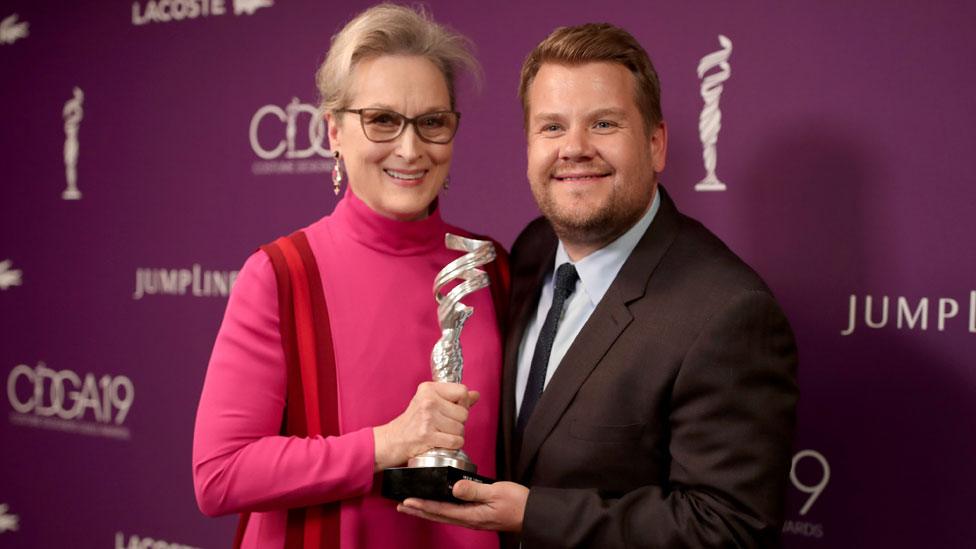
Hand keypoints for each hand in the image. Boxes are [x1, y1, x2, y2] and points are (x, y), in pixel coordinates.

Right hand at [373, 382, 478, 470]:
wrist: (391, 441)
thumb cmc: (412, 423)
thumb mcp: (430, 403)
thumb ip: (454, 398)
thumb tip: (476, 395)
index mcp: (429, 389)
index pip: (462, 391)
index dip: (463, 404)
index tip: (452, 410)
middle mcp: (428, 400)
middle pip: (464, 413)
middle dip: (458, 423)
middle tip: (443, 425)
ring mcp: (427, 418)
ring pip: (460, 428)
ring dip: (454, 435)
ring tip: (440, 434)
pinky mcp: (427, 435)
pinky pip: (455, 441)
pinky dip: (452, 445)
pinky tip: (441, 442)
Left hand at [397, 480, 527, 531]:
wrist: (532, 514)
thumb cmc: (518, 503)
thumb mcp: (497, 492)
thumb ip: (475, 490)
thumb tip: (455, 487)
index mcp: (471, 514)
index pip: (440, 510)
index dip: (422, 505)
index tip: (407, 501)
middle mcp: (469, 519)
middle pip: (438, 515)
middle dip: (419, 510)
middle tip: (401, 505)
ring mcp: (473, 519)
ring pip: (444, 515)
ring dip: (427, 510)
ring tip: (413, 506)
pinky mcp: (477, 516)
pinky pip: (453, 513)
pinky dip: (440, 509)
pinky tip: (437, 505)